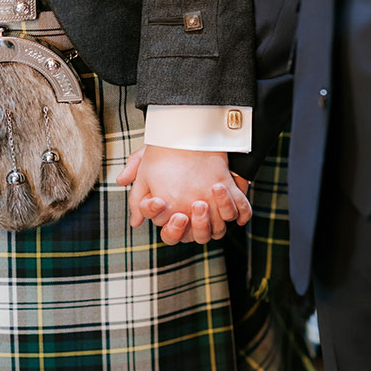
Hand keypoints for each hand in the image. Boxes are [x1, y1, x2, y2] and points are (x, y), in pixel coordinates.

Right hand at [116, 146, 251, 244]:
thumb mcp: (149, 160)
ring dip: (214, 218)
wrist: (201, 133)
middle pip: (194, 237)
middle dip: (195, 226)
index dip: (169, 226)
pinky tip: (223, 188)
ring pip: (218, 230)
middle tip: (193, 206)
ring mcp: (218, 212)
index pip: (170, 234)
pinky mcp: (237, 201)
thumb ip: (135, 175)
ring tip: (211, 192)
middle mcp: (196, 219)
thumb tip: (129, 204)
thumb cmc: (172, 151)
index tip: (159, 202)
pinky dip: (237, 207)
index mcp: (175, 217)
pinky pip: (241, 213)